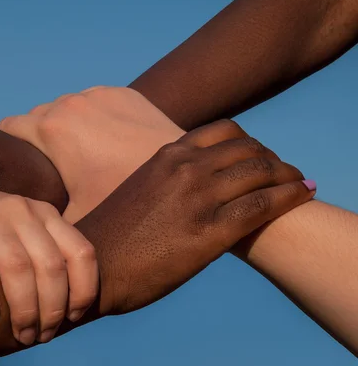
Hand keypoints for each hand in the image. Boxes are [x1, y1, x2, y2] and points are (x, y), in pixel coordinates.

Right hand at [0, 86, 183, 221]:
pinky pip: (94, 101)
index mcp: (51, 129)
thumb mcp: (75, 218)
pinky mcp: (123, 92)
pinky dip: (94, 117)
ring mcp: (98, 93)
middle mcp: (70, 103)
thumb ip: (40, 219)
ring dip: (68, 126)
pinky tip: (109, 143)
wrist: (185, 181)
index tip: (23, 167)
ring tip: (83, 155)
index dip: (11, 148)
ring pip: (66, 106)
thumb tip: (18, 229)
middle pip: (37, 116)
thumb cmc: (124, 204)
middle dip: (41, 138)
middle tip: (55, 167)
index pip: (8, 127)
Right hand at [0, 177, 97, 344]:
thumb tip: (73, 310)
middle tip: (42, 335)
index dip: (83, 290)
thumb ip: (49, 254)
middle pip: (50, 265)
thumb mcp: (28, 230)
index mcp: (45, 213)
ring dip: (24, 308)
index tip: (74, 317)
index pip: (80, 252)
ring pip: (16, 265)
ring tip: (22, 334)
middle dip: (52, 308)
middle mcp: (20, 210)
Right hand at [74, 119, 315, 315]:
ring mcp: (198, 198)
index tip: (259, 156)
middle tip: (284, 173)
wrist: (95, 267)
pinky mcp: (209, 233)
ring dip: (288, 175)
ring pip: (261, 171)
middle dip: (272, 159)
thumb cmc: (112, 234)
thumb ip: (168, 177)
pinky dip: (290, 196)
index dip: (250, 142)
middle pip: (248, 149)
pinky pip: (262, 206)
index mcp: (166, 155)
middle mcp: (185, 168)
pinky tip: (302, 195)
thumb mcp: (138, 188)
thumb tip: (195, 182)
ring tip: (299, 184)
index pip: (224, 131)